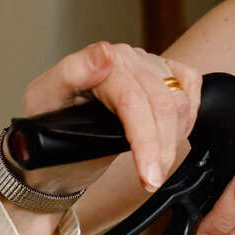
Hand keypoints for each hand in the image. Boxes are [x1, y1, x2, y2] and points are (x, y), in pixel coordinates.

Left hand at [22, 42, 200, 191]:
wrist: (55, 146)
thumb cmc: (46, 126)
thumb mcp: (44, 101)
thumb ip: (73, 72)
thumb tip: (105, 54)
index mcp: (100, 60)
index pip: (134, 100)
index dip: (145, 139)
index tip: (148, 174)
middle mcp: (127, 58)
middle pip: (163, 104)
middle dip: (161, 149)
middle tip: (150, 180)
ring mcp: (147, 65)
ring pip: (180, 101)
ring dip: (173, 141)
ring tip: (155, 168)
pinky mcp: (163, 73)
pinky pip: (190, 84)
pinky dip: (190, 115)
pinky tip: (173, 138)